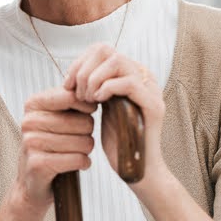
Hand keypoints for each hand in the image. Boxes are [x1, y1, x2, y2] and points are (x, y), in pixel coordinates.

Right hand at [15, 87, 97, 206]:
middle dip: (88, 134)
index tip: (87, 115)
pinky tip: (75, 165)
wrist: (32, 182)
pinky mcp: (38, 164)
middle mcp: (29, 121)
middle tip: (76, 141)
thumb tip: (96, 92)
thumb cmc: (52, 146)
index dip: (88, 108)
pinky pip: (78, 159)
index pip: (72, 96)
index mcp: (33, 104)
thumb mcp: (57, 117)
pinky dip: (83, 164)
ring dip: (85, 151)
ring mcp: (31, 143)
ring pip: (83, 142)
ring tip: (73, 153)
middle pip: (84, 122)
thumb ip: (72, 101)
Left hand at [63, 45, 164, 179]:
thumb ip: (96, 88)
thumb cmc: (119, 142)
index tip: (67, 84)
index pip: (102, 49)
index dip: (79, 63)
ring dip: (94, 79)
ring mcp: (152, 89)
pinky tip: (98, 103)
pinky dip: (107, 89)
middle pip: (108, 50)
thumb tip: (75, 73)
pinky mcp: (153, 105)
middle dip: (84, 69)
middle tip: (77, 93)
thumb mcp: (104, 108)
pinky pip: (128, 83)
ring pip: (118, 61)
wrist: (138, 171)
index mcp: (132, 75)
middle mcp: (144, 77)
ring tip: (87, 99)